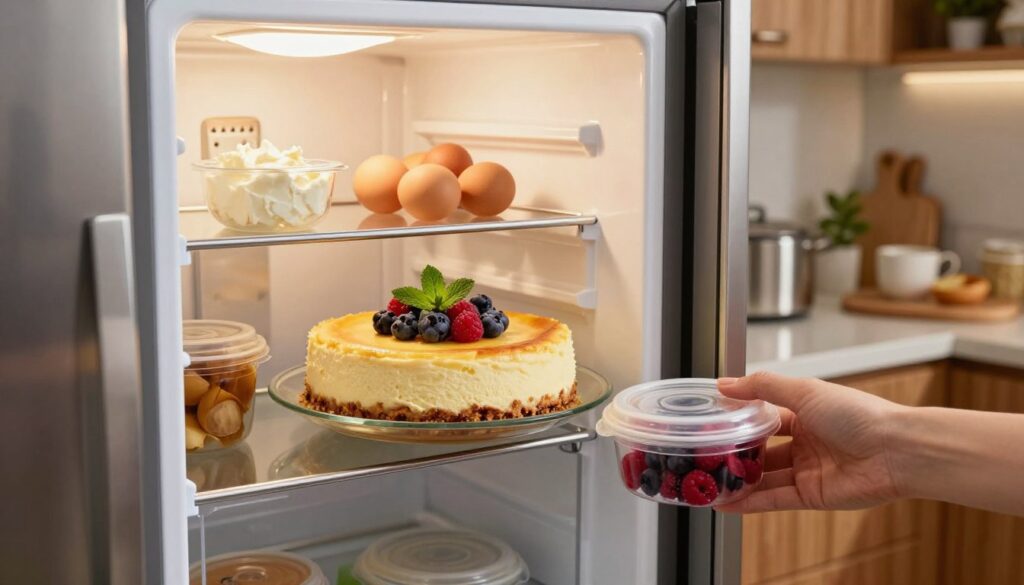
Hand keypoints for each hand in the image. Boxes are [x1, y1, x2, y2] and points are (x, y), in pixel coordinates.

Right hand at [715, 372, 906, 512]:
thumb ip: (762, 387)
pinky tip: (726, 502)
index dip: (739, 421)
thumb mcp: (805, 391)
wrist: (897, 452)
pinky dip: (749, 502)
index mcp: (806, 414)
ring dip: (737, 481)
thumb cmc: (859, 415)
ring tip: (706, 483)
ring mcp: (807, 471)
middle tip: (703, 458)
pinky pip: (773, 499)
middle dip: (734, 455)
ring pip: (764, 478)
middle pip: (761, 451)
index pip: (764, 418)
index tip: (711, 424)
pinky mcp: (811, 496)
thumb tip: (725, 384)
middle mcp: (806, 443)